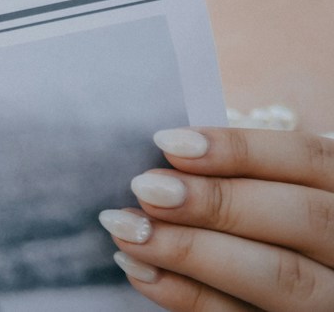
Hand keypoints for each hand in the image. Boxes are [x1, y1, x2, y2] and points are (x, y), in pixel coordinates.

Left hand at [102, 126, 333, 309]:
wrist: (299, 268)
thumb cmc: (272, 209)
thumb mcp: (278, 181)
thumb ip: (243, 169)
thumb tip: (167, 152)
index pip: (310, 158)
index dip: (240, 149)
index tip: (166, 142)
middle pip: (301, 218)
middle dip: (216, 201)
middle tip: (145, 189)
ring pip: (281, 276)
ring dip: (192, 250)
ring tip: (127, 229)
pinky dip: (186, 296)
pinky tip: (138, 269)